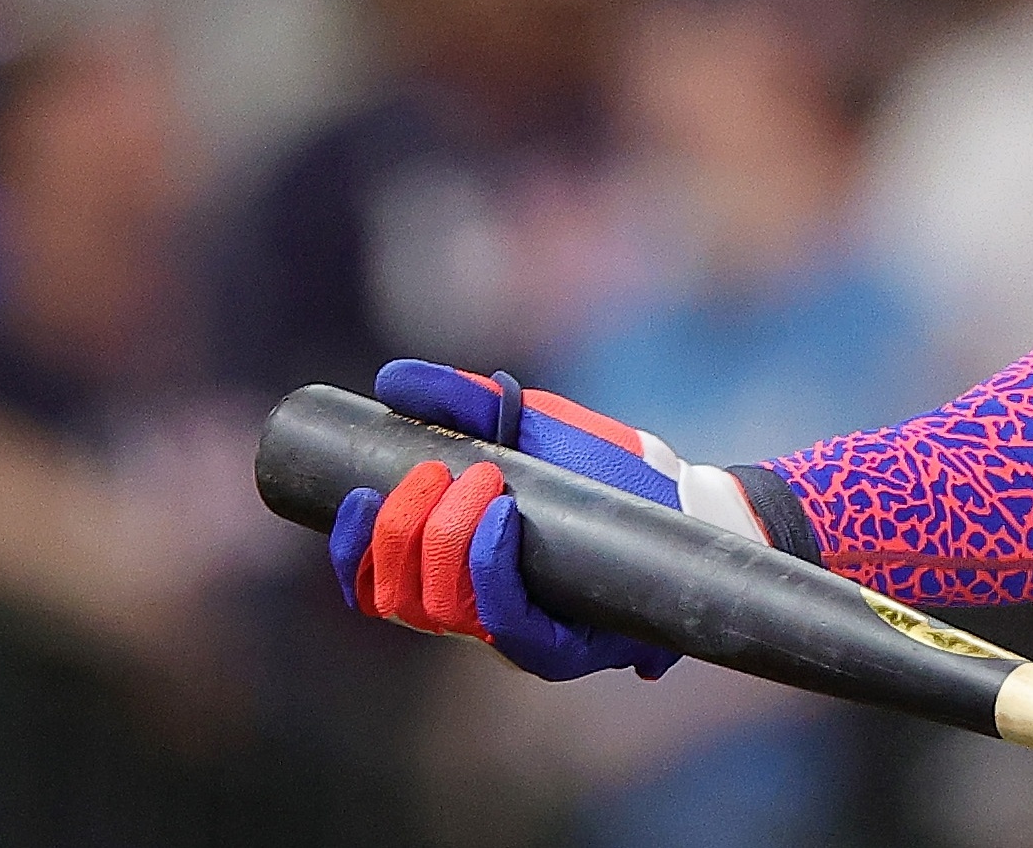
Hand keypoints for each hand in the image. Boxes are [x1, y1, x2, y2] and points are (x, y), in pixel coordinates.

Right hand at [329, 361, 730, 680]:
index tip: (357, 495)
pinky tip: (499, 517)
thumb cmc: (598, 468)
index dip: (352, 549)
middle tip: (438, 469)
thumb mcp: (528, 425)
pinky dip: (489, 568)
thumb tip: (392, 382)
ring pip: (440, 610)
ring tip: (481, 477)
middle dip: (403, 526)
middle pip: (398, 596)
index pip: (372, 584)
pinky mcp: (560, 650)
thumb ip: (463, 402)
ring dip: (444, 537)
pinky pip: (505, 624)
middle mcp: (470, 613)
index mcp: (447, 571)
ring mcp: (514, 637)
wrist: (680, 496)